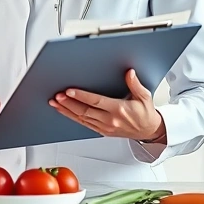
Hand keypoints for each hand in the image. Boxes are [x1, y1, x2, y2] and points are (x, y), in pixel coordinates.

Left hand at [49, 69, 165, 142]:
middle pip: (85, 111)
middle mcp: (110, 120)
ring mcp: (105, 127)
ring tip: (55, 103)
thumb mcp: (144, 97)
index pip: (96, 102)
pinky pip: (84, 124)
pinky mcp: (102, 131)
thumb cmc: (145, 114)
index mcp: (119, 110)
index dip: (81, 96)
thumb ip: (135, 84)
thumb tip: (129, 72)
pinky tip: (64, 111)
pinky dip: (72, 117)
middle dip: (69, 103)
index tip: (70, 91)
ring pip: (81, 118)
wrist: (148, 131)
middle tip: (57, 96)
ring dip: (67, 110)